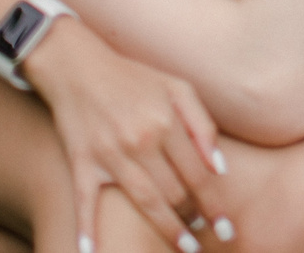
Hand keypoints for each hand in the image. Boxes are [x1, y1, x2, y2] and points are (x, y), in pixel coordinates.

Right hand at [23, 17, 233, 251]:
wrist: (78, 68)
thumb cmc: (134, 79)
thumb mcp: (178, 88)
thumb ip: (203, 125)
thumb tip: (220, 168)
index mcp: (167, 123)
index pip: (199, 174)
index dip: (214, 203)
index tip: (225, 226)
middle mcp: (142, 141)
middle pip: (175, 192)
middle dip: (192, 218)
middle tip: (201, 237)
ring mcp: (110, 155)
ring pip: (144, 202)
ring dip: (166, 229)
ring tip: (182, 247)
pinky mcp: (82, 163)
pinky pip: (86, 204)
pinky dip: (89, 230)